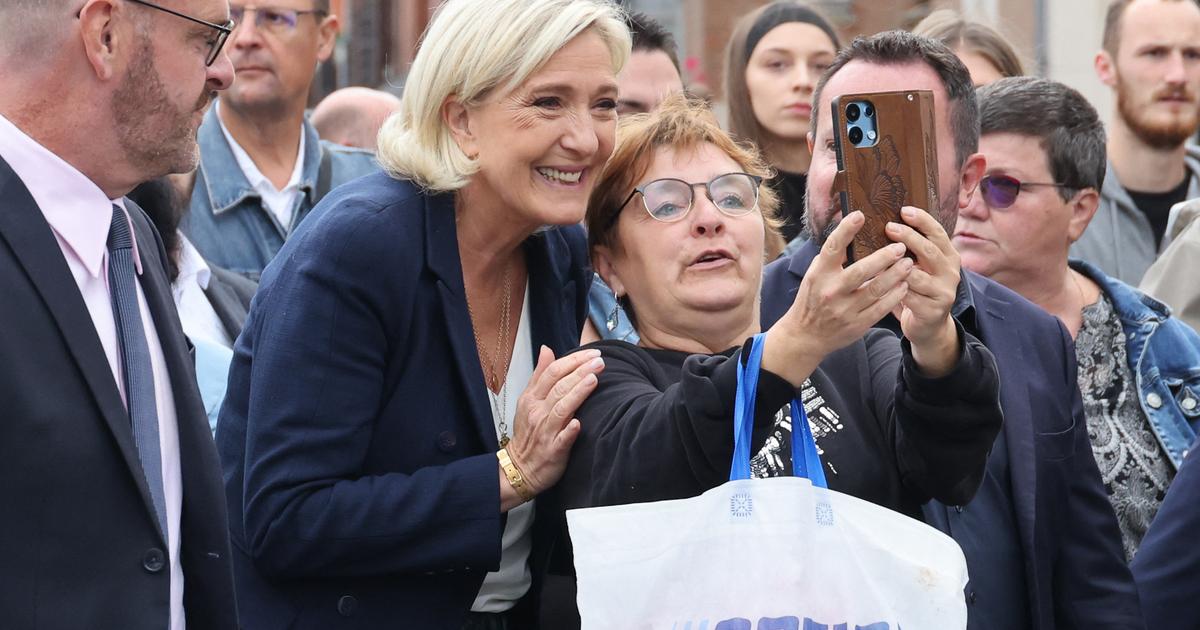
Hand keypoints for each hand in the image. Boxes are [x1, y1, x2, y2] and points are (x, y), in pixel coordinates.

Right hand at [505, 346, 604, 500]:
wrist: (519, 468)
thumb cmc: (528, 432)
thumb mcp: (528, 400)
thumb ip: (539, 375)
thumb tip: (547, 349)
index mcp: (532, 398)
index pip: (552, 373)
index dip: (573, 361)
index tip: (592, 353)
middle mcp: (538, 412)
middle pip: (559, 387)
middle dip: (580, 372)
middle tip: (600, 361)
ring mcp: (545, 431)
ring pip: (561, 408)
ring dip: (577, 393)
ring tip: (594, 379)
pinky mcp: (553, 450)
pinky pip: (561, 439)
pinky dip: (570, 430)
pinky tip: (579, 423)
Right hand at [763, 211, 911, 385]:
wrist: (806, 336)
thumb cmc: (812, 299)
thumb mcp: (814, 276)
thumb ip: (832, 259)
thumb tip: (851, 234)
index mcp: (819, 275)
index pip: (832, 248)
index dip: (845, 230)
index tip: (860, 215)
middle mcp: (831, 291)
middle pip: (861, 271)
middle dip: (883, 257)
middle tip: (901, 247)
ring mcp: (845, 310)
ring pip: (876, 290)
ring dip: (895, 275)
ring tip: (908, 264)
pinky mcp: (857, 325)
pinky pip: (881, 308)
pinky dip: (895, 296)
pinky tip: (904, 285)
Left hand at [886, 206, 960, 375]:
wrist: (929, 327)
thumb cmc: (919, 289)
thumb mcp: (922, 266)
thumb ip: (914, 248)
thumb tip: (888, 220)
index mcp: (949, 257)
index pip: (938, 233)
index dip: (922, 220)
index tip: (904, 210)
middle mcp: (951, 272)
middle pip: (929, 250)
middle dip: (909, 237)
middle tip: (889, 227)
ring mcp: (944, 292)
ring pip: (917, 275)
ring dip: (896, 265)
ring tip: (880, 255)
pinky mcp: (932, 310)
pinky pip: (908, 297)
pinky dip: (892, 289)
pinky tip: (878, 282)